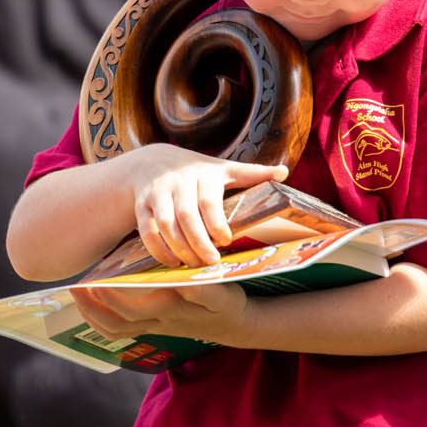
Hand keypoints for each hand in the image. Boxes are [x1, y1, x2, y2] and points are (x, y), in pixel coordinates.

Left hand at [73, 284, 249, 346]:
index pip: (132, 309)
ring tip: (78, 295)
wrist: (234, 325)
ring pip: (115, 329)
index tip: (95, 282)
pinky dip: (101, 320)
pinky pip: (120, 330)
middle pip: (116, 323)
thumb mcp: (221, 293)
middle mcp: (157, 322)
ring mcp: (154, 327)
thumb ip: (202, 289)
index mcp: (170, 309)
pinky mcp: (153, 327)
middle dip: (92, 307)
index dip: (110, 297)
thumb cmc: (226, 302)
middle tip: (75, 287)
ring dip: (92, 315)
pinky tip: (92, 305)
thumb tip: (180, 282)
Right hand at [126, 145, 288, 266]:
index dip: (217, 223)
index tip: (226, 241)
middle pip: (186, 215)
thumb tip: (284, 172)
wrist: (152, 162)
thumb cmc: (197, 171)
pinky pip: (147, 231)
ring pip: (165, 224)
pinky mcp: (141, 205)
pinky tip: (172, 262)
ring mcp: (157, 193)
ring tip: (193, 264)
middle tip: (212, 262)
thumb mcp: (223, 169)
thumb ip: (252, 173)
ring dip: (179, 248)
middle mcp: (178, 181)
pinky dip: (158, 250)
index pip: (208, 200)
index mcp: (202, 174)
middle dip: (199, 242)